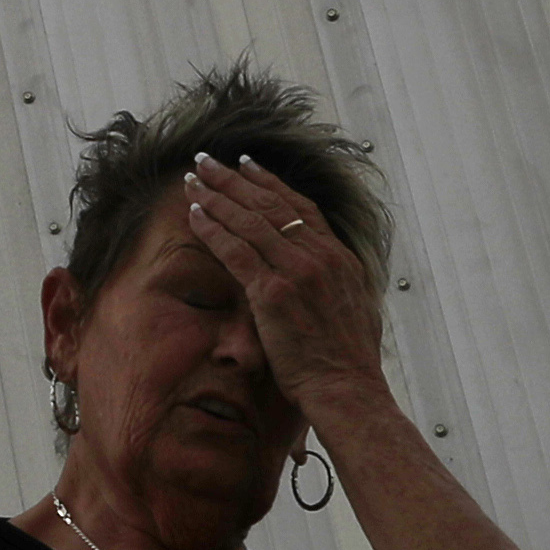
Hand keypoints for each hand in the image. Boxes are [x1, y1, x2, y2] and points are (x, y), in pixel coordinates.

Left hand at [183, 154, 388, 428]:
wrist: (347, 389)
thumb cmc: (348, 361)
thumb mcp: (356, 309)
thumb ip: (338, 283)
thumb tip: (331, 275)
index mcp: (340, 258)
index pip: (301, 207)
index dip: (270, 183)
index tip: (247, 164)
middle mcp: (320, 256)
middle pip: (270, 204)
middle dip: (234, 179)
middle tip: (208, 160)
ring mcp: (297, 271)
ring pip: (249, 221)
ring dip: (216, 197)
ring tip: (193, 179)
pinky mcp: (273, 292)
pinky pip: (235, 251)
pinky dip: (212, 229)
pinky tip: (193, 215)